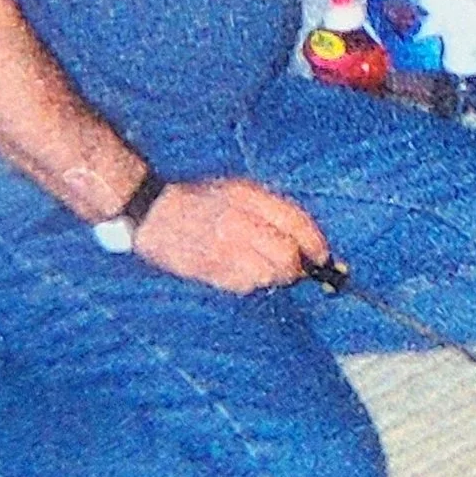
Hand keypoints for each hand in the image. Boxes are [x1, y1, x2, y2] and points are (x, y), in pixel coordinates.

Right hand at [134, 177, 329, 293]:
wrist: (153, 213)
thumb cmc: (202, 199)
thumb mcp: (241, 190)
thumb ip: (275, 210)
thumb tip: (308, 239)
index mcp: (247, 198)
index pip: (295, 223)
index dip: (315, 243)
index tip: (322, 255)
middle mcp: (237, 224)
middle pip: (286, 256)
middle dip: (297, 266)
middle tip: (297, 267)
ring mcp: (222, 250)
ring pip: (268, 276)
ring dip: (274, 276)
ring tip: (265, 266)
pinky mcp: (209, 272)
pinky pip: (245, 285)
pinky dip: (252, 282)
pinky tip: (243, 270)